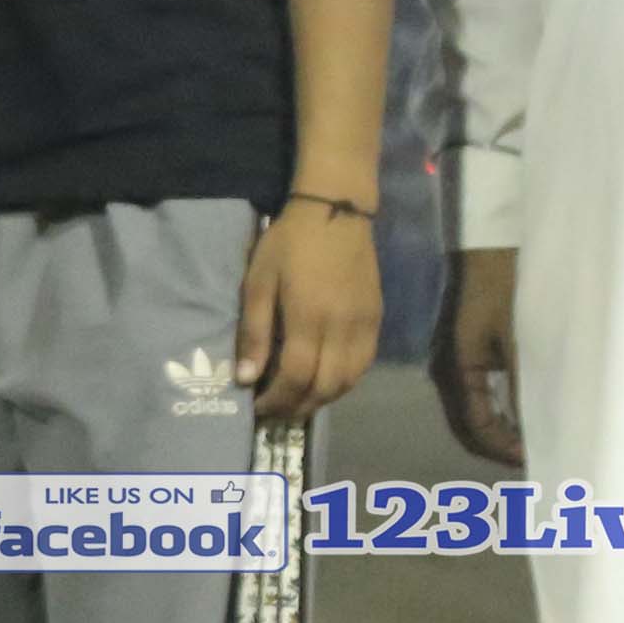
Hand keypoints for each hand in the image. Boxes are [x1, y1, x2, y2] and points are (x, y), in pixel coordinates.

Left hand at [240, 201, 385, 424]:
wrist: (337, 211)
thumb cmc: (288, 243)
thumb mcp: (258, 282)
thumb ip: (254, 332)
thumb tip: (246, 378)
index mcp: (309, 318)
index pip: (296, 378)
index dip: (276, 400)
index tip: (257, 407)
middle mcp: (342, 328)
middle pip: (324, 388)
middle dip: (297, 407)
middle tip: (275, 411)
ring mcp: (365, 326)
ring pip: (348, 382)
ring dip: (321, 399)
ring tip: (296, 401)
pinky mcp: (377, 320)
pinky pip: (363, 366)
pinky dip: (343, 382)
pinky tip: (323, 380)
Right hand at [431, 247, 522, 467]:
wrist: (492, 242)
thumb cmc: (507, 286)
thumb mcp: (519, 338)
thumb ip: (524, 383)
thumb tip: (533, 429)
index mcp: (458, 370)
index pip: (476, 427)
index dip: (503, 449)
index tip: (536, 458)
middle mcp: (450, 371)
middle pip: (470, 425)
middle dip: (500, 445)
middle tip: (537, 454)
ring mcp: (457, 361)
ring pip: (475, 411)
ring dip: (502, 428)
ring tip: (534, 436)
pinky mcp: (469, 350)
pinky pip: (481, 393)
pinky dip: (501, 409)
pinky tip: (524, 409)